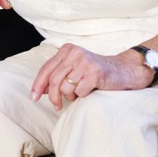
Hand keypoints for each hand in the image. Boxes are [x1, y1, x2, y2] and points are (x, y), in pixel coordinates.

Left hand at [30, 43, 148, 109]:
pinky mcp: (95, 73)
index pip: (46, 69)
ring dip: (70, 96)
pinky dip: (82, 96)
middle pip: (54, 80)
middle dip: (53, 97)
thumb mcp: (74, 69)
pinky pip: (79, 92)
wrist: (124, 71)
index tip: (33, 97)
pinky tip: (89, 90)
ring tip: (79, 93)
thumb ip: (58, 76)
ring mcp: (85, 62)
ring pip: (66, 88)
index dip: (38, 84)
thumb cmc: (96, 73)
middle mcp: (75, 53)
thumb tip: (40, 90)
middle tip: (56, 106)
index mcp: (67, 50)